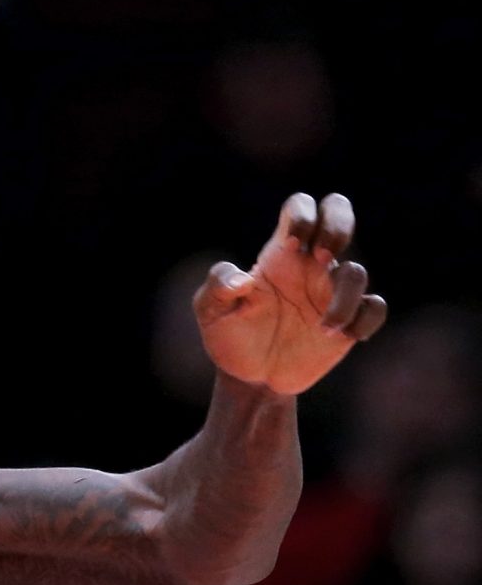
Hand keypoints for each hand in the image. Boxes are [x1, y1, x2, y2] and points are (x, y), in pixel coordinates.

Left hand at [194, 192, 386, 394]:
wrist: (249, 376)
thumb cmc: (228, 335)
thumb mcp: (209, 310)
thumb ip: (218, 285)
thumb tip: (243, 280)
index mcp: (279, 253)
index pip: (300, 207)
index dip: (303, 215)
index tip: (289, 246)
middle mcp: (310, 265)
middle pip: (339, 213)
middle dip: (338, 225)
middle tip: (320, 256)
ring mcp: (331, 292)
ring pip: (358, 272)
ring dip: (343, 299)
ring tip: (322, 328)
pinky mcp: (349, 321)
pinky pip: (375, 307)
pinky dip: (364, 319)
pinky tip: (341, 337)